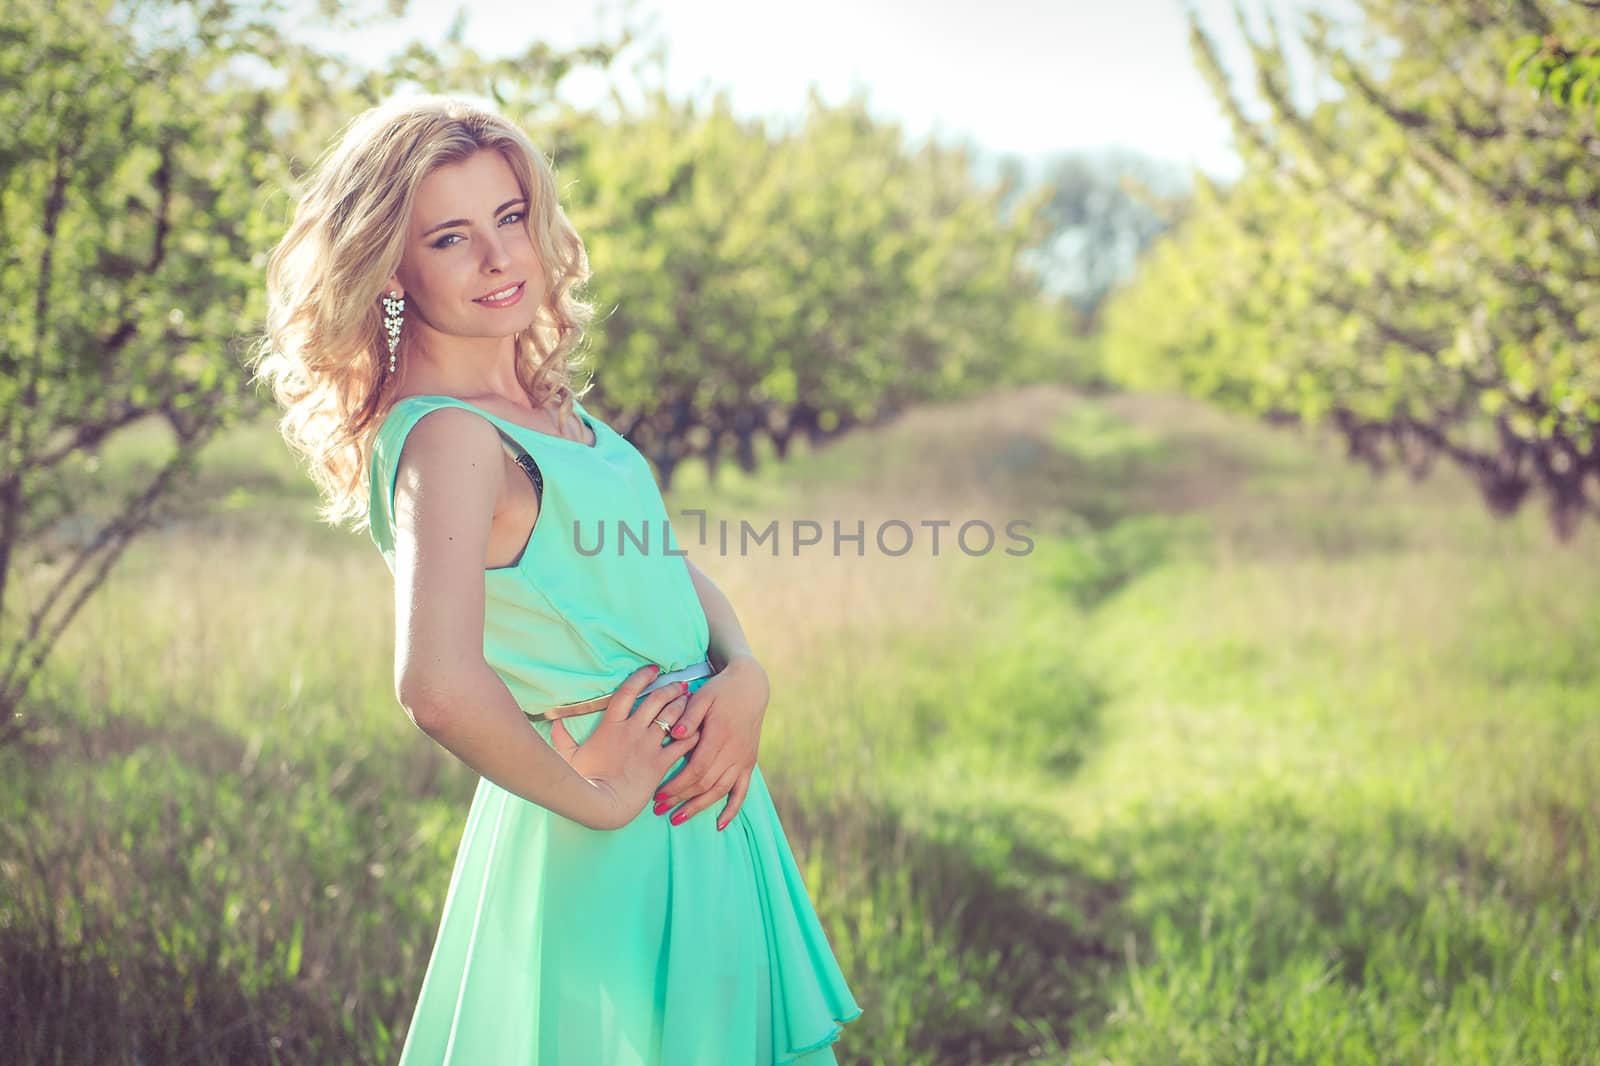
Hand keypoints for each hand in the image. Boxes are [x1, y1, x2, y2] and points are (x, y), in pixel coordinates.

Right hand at [549, 665, 701, 829]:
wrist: (603, 804)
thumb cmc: (586, 780)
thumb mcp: (570, 756)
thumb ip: (563, 738)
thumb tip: (554, 722)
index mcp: (611, 724)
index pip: (628, 691)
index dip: (642, 677)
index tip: (653, 669)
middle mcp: (632, 730)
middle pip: (657, 699)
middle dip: (671, 688)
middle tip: (681, 684)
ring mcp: (648, 745)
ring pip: (672, 716)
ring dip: (683, 705)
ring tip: (691, 700)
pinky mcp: (660, 762)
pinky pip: (682, 744)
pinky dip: (693, 734)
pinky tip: (700, 728)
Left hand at [651, 655, 769, 831]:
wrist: (752, 688)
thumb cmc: (721, 691)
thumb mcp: (703, 695)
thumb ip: (688, 714)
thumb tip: (676, 734)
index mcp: (719, 736)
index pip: (697, 769)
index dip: (677, 785)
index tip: (658, 794)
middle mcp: (734, 752)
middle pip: (705, 784)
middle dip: (681, 800)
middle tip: (659, 810)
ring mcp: (743, 760)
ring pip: (720, 791)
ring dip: (699, 808)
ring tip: (678, 819)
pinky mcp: (749, 764)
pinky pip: (742, 792)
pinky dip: (732, 809)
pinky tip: (720, 824)